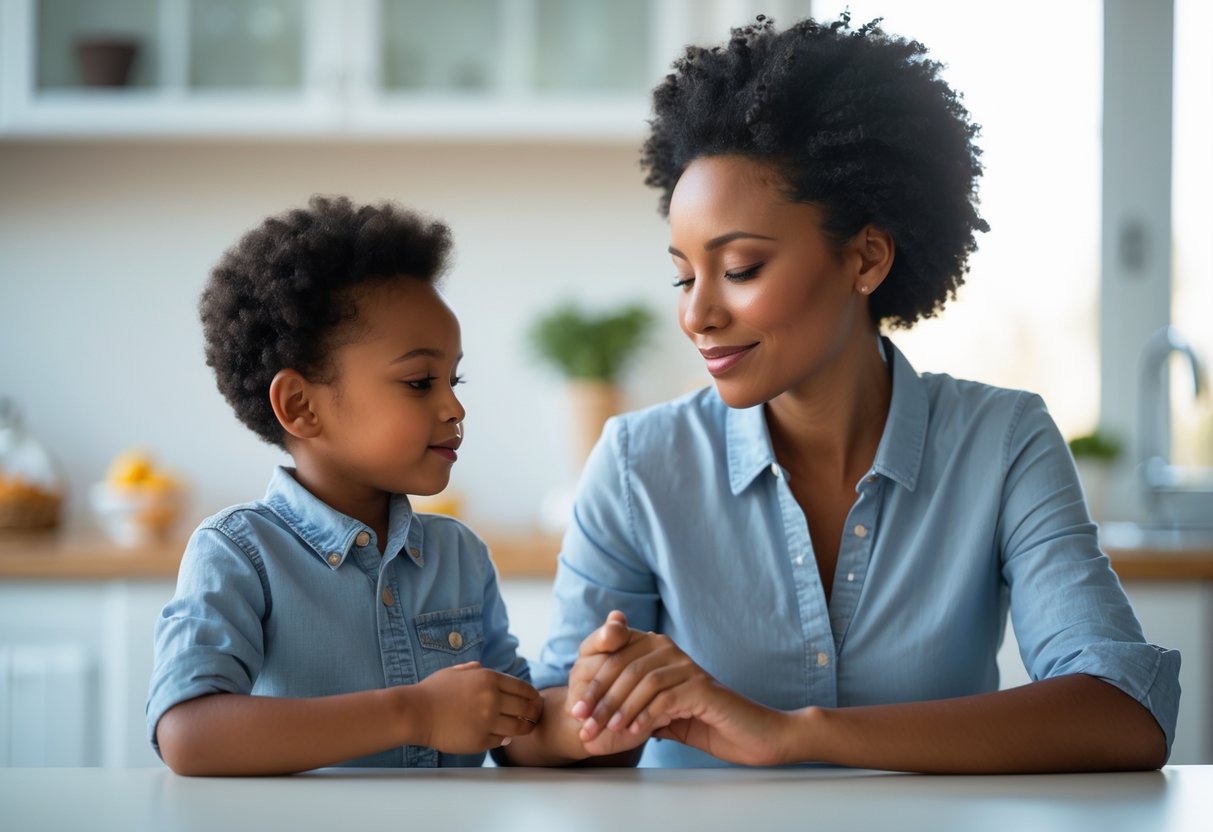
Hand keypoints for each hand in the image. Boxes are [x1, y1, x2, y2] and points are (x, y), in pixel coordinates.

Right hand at [412, 662, 542, 753]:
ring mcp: (488, 721)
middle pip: (527, 708)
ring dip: (525, 728)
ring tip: (525, 728)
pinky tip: (503, 736)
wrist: (416, 712)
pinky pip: (501, 740)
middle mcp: (492, 699)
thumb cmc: (433, 691)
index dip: (533, 696)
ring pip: (519, 727)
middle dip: (533, 712)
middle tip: (534, 716)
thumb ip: (475, 670)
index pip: (524, 689)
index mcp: (489, 679)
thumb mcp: (456, 671)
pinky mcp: (480, 740)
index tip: (534, 700)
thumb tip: (486, 670)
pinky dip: (504, 738)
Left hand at [571, 614, 788, 764]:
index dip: (592, 682)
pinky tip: (633, 732)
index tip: (575, 710)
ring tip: (605, 731)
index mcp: (658, 650)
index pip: (615, 656)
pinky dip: (645, 715)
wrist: (750, 734)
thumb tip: (597, 706)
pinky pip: (665, 697)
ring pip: (642, 679)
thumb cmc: (704, 721)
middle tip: (583, 722)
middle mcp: (671, 651)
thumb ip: (635, 700)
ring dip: (618, 707)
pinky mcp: (702, 688)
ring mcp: (688, 667)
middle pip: (624, 666)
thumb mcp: (660, 710)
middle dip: (599, 697)